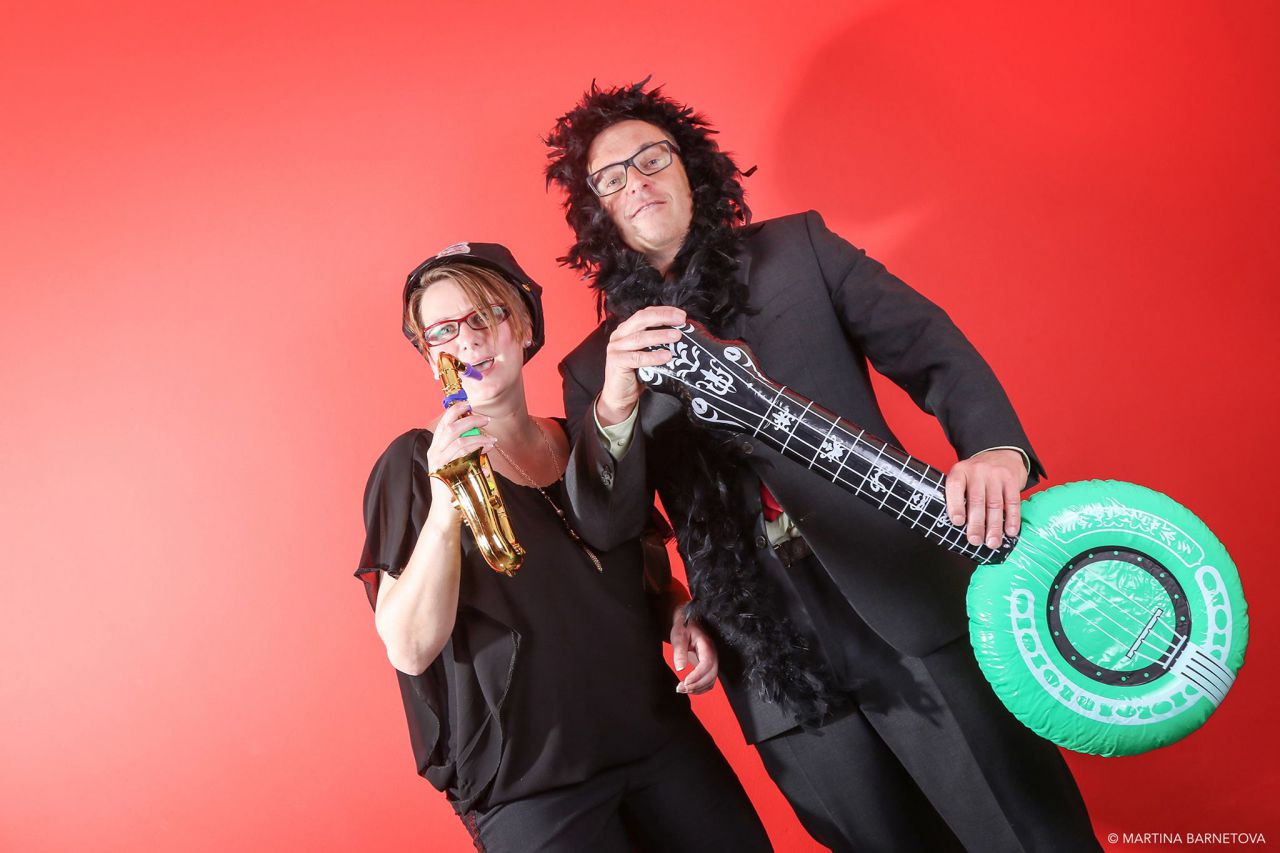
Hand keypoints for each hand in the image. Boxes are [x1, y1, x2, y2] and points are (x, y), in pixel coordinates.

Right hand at [425, 400, 494, 505]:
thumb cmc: (454, 487)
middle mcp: (434, 453)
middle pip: (450, 427)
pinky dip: (478, 447)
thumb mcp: (455, 464)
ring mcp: (439, 462)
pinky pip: (464, 454)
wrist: (445, 511)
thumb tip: (479, 435)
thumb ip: (462, 450)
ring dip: (478, 435)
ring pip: (458, 439)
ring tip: (492, 438)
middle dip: (469, 419)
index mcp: (434, 449)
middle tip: (485, 419)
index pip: (442, 424)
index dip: (454, 411)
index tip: (467, 404)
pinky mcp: (447, 471)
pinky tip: (488, 448)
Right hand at [596, 306, 686, 425]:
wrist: (619, 396)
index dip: (663, 311)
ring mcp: (616, 348)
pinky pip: (637, 357)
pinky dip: (653, 356)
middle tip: (681, 320)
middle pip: (641, 319)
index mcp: (626, 329)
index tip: (681, 315)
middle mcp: (619, 335)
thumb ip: (656, 342)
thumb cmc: (636, 374)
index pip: (645, 313)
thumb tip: (681, 334)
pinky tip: (666, 356)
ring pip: (640, 337)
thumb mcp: (647, 353)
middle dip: (663, 317)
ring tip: (677, 336)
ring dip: (660, 335)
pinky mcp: (616, 362)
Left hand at [670, 601, 717, 694]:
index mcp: (707, 645)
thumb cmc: (684, 627)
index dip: (697, 676)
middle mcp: (713, 654)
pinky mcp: (708, 666)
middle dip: (696, 685)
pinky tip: (688, 688)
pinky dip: (700, 688)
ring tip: (681, 689)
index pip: (707, 664)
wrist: (688, 622)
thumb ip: (679, 652)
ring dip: (698, 688)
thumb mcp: (679, 635)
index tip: (684, 682)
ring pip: (711, 681)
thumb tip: (680, 669)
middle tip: (680, 688)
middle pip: (711, 675)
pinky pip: (708, 681)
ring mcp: (712, 661)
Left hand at [944, 449, 1027, 548]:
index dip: (955, 505)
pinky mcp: (1011, 479)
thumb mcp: (964, 478)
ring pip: (995, 504)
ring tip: (992, 542)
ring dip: (994, 526)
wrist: (1001, 454)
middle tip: (975, 540)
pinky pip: (1012, 502)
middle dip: (976, 524)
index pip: (955, 487)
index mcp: (960, 471)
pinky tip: (1010, 531)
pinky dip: (1012, 519)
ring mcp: (995, 474)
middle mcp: (977, 471)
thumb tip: (960, 529)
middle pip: (977, 500)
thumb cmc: (978, 475)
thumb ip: (960, 497)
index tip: (958, 522)